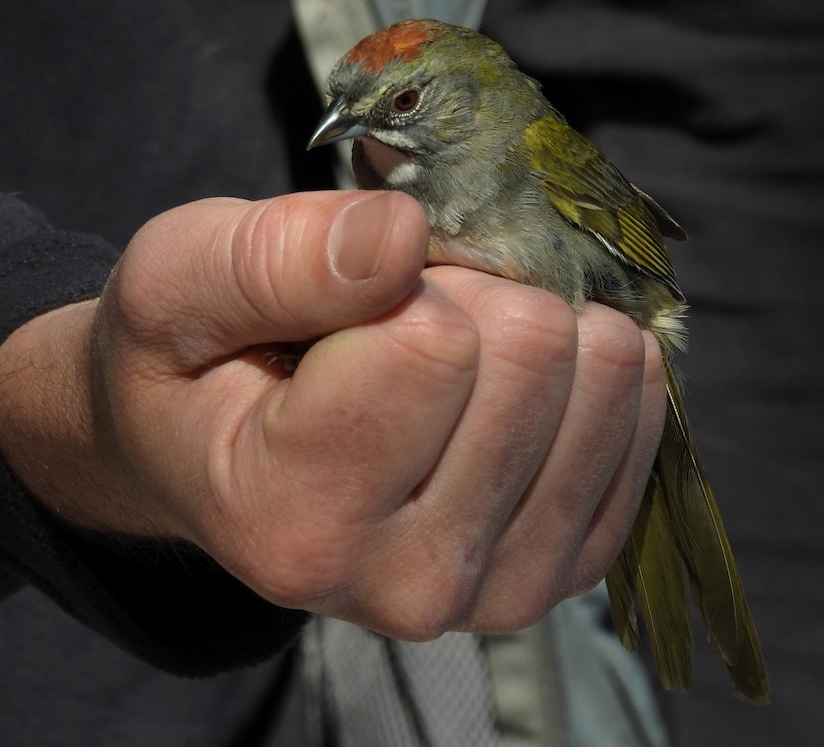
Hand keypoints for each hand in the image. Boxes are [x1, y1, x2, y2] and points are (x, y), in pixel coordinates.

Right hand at [0, 191, 665, 637]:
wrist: (232, 458)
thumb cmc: (198, 366)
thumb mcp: (180, 282)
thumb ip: (270, 259)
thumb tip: (398, 235)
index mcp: (295, 523)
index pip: (434, 343)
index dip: (398, 281)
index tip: (351, 304)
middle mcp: (412, 585)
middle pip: (536, 351)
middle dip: (477, 297)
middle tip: (410, 325)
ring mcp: (507, 587)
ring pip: (605, 374)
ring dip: (539, 327)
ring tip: (458, 359)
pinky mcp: (574, 564)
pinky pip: (642, 413)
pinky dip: (588, 367)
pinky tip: (516, 386)